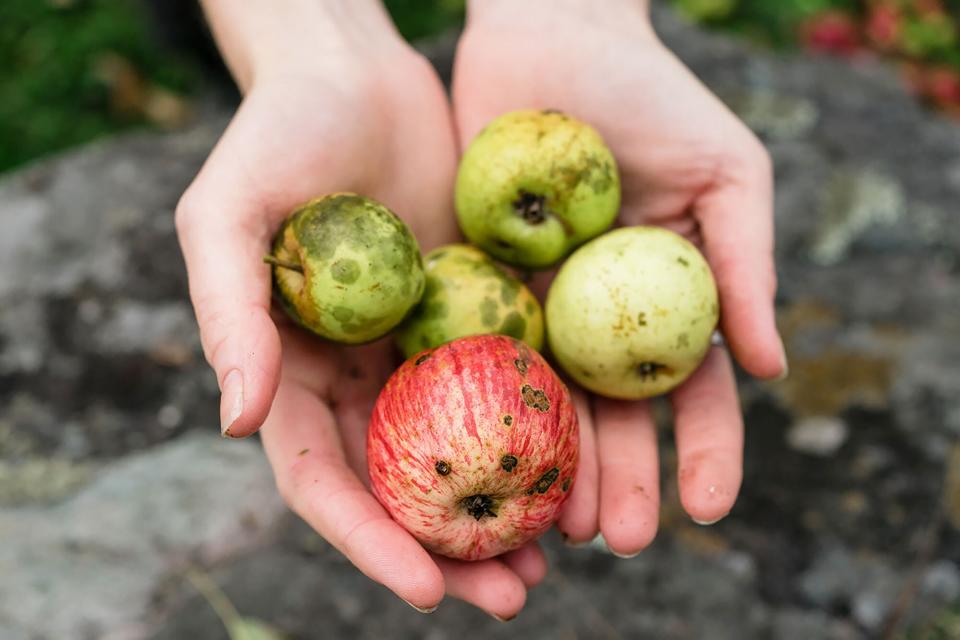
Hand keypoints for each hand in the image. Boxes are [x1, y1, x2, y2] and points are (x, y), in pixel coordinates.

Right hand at [175, 0, 543, 616]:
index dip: (368, 542)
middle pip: (401, 483)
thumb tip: (234, 423)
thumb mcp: (230, 214)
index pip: (322, 479)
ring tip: (556, 554)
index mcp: (292, 372)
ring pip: (462, 445)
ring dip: (505, 505)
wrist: (352, 71)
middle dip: (450, 548)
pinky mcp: (472, 309)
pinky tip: (582, 462)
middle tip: (511, 597)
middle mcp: (355, 374)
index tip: (427, 590)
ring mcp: (416, 346)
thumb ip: (231, 315)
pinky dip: (538, 427)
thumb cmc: (277, 135)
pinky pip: (506, 378)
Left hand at [453, 0, 786, 554]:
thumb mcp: (726, 174)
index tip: (708, 508)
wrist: (552, 35)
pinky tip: (480, 451)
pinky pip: (473, 352)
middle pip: (613, 416)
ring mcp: (533, 307)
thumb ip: (747, 266)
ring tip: (553, 527)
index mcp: (664, 304)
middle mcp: (597, 320)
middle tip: (617, 541)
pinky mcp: (470, 284)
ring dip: (551, 466)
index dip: (705, 452)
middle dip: (621, 482)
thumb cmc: (654, 98)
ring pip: (543, 401)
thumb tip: (774, 368)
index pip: (692, 393)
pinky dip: (481, 403)